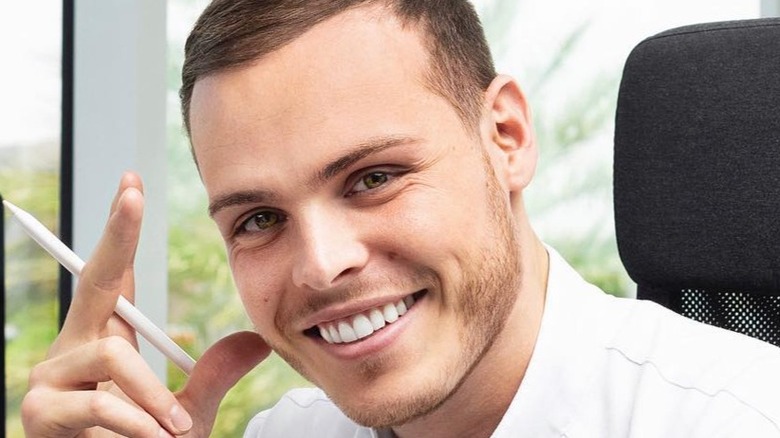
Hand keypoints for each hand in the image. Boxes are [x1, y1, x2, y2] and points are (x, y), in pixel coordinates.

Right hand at [21, 173, 270, 436]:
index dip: (121, 230)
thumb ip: (212, 376)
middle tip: (133, 192)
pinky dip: (136, 424)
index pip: (115, 277)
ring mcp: (51, 378)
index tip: (131, 184)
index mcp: (105, 343)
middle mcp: (73, 350)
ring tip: (171, 429)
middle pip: (96, 278)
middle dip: (117, 232)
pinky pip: (102, 403)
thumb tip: (255, 341)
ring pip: (114, 356)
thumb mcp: (181, 412)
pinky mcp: (41, 411)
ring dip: (151, 397)